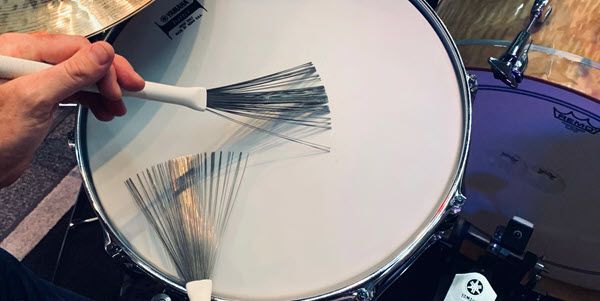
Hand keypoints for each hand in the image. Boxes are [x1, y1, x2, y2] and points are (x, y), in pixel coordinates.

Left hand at [0, 32, 144, 186]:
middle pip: (82, 59)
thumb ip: (70, 74)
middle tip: (132, 90)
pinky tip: (102, 108)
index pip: (78, 48)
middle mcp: (28, 61)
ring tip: (117, 106)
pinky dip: (92, 99)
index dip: (107, 65)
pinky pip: (74, 90)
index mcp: (21, 51)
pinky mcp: (40, 98)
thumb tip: (102, 54)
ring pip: (81, 75)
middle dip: (110, 77)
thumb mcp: (35, 99)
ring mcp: (35, 80)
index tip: (127, 82)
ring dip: (104, 90)